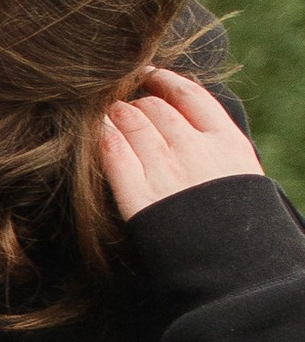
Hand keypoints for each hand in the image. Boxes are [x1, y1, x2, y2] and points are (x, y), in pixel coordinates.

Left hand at [100, 64, 265, 217]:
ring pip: (134, 124)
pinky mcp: (138, 194)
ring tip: (108, 113)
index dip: (165, 81)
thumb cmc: (240, 227)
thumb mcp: (242, 177)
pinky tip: (97, 132)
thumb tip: (198, 136)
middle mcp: (194, 147)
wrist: (233, 265)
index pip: (190, 95)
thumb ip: (219, 151)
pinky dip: (104, 137)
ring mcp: (165, 169)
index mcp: (226, 140)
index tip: (151, 75)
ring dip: (117, 114)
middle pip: (156, 108)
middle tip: (121, 100)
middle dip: (136, 101)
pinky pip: (115, 153)